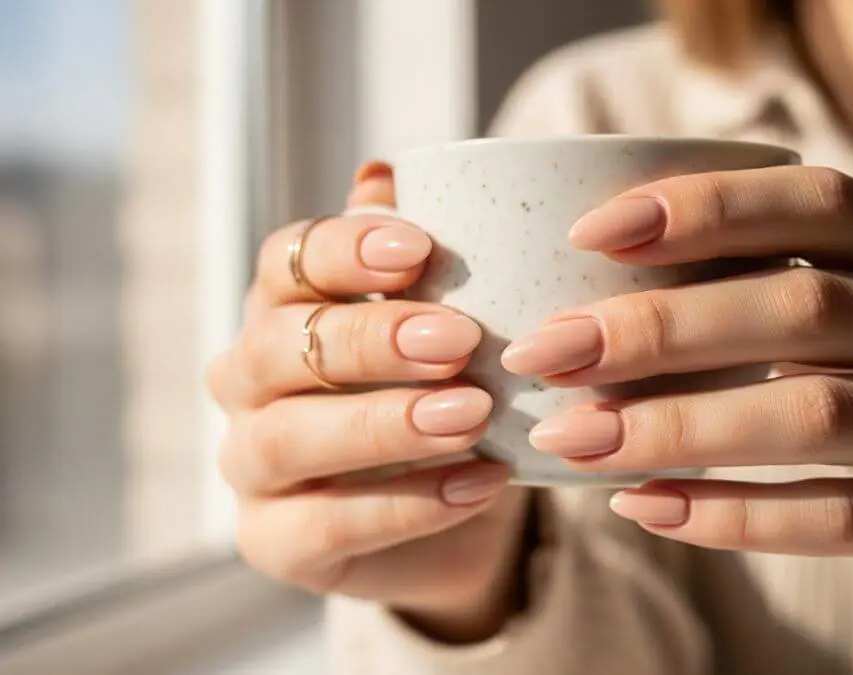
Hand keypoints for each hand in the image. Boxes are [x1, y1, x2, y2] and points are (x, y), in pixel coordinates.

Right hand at [207, 163, 527, 641]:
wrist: (467, 504)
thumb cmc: (449, 389)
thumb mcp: (447, 321)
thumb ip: (413, 259)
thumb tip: (382, 174)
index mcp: (283, 309)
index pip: (288, 261)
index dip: (347, 250)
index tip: (421, 248)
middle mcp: (247, 382)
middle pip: (279, 346)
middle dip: (370, 339)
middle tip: (461, 341)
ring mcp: (252, 466)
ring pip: (288, 437)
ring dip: (384, 423)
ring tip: (473, 414)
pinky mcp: (276, 543)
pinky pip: (325, 525)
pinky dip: (409, 503)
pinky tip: (483, 482)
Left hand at [502, 166, 852, 619]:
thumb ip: (770, 281)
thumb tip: (593, 288)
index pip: (822, 201)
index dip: (707, 209)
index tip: (590, 233)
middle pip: (809, 309)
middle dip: (663, 328)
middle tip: (552, 351)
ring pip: (821, 417)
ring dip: (681, 426)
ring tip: (574, 438)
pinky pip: (840, 517)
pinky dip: (732, 514)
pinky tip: (644, 505)